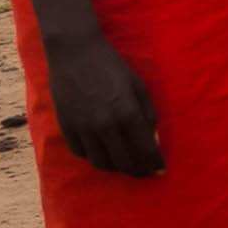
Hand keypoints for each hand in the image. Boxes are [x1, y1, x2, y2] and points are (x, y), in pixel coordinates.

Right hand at [47, 31, 165, 176]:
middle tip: (145, 172)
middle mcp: (105, 125)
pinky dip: (94, 157)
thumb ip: (147, 114)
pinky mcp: (66, 127)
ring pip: (101, 163)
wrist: (74, 54)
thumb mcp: (138, 87)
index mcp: (127, 113)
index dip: (155, 163)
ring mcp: (83, 128)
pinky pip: (82, 153)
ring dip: (116, 168)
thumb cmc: (112, 67)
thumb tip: (153, 138)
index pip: (145, 149)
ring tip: (126, 165)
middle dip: (138, 171)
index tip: (160, 170)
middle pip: (124, 162)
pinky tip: (103, 153)